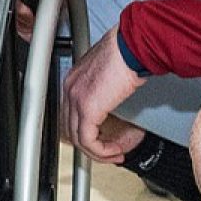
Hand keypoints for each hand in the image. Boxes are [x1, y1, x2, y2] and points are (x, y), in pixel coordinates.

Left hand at [61, 31, 146, 162]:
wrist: (130, 47)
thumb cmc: (125, 52)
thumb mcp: (109, 73)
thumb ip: (104, 87)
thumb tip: (112, 99)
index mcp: (73, 80)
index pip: (70, 115)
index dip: (84, 132)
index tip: (101, 140)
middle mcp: (70, 89)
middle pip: (70, 129)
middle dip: (90, 146)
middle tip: (109, 152)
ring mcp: (75, 99)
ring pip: (78, 139)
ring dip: (98, 152)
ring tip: (114, 154)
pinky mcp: (87, 109)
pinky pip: (88, 141)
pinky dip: (101, 151)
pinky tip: (114, 150)